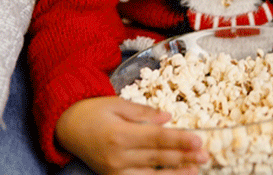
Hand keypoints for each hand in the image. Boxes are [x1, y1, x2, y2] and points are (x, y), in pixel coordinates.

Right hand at [56, 96, 207, 174]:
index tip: (198, 140)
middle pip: (157, 158)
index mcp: (120, 133)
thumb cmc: (93, 111)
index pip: (157, 138)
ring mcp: (114, 171)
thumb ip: (143, 112)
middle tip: (205, 156)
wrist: (67, 127)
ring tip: (194, 171)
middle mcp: (118, 156)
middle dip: (183, 157)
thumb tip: (168, 117)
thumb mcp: (117, 104)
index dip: (179, 140)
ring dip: (175, 174)